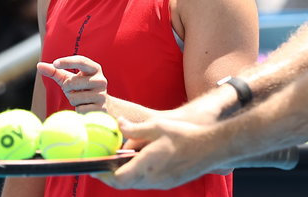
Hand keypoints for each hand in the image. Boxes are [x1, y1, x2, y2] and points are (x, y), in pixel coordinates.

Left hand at [37, 55, 107, 112]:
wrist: (101, 105)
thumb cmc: (81, 88)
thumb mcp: (68, 78)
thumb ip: (54, 72)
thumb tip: (39, 65)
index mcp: (94, 68)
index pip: (81, 61)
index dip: (67, 61)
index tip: (55, 63)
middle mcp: (101, 80)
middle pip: (73, 82)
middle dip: (67, 88)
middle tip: (74, 90)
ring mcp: (102, 95)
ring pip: (75, 97)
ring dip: (72, 100)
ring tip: (81, 99)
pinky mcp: (101, 108)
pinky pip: (80, 109)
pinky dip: (78, 109)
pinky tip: (85, 107)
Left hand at [97, 116, 225, 189]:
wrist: (212, 148)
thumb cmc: (185, 135)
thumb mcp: (158, 127)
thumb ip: (136, 128)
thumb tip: (119, 124)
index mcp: (147, 165)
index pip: (118, 178)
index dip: (104, 175)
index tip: (95, 168)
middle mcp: (152, 179)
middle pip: (124, 183)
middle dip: (112, 176)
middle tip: (103, 165)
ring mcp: (162, 183)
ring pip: (136, 183)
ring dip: (125, 175)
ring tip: (120, 161)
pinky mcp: (169, 183)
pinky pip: (147, 182)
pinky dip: (138, 174)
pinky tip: (140, 161)